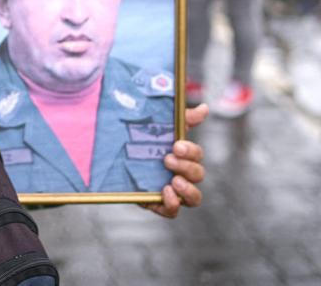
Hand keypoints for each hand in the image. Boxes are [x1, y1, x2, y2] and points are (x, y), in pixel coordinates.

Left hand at [143, 103, 208, 218]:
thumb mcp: (160, 126)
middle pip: (198, 175)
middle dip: (186, 166)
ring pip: (194, 198)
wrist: (115, 156)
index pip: (197, 155)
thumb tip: (204, 108)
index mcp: (184, 156)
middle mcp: (183, 175)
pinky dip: (173, 204)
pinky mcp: (158, 204)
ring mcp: (173, 191)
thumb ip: (183, 118)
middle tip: (168, 158)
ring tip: (174, 180)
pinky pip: (173, 212)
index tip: (176, 145)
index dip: (191, 151)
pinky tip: (165, 192)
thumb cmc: (144, 140)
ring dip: (188, 189)